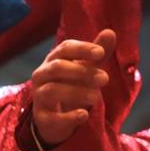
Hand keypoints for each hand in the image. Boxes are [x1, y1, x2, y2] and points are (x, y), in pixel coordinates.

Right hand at [29, 30, 114, 147]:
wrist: (54, 117)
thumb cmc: (71, 85)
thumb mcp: (85, 68)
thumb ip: (96, 53)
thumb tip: (110, 32)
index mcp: (53, 60)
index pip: (64, 48)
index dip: (82, 49)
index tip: (100, 53)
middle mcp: (42, 76)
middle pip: (57, 68)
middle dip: (81, 71)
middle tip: (105, 78)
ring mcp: (39, 97)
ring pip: (52, 90)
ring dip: (77, 93)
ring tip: (97, 97)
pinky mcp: (42, 118)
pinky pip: (52, 117)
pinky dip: (68, 117)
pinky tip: (84, 115)